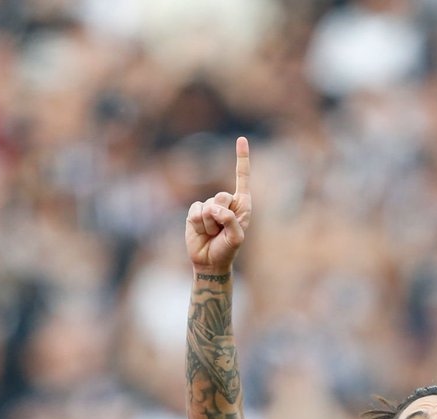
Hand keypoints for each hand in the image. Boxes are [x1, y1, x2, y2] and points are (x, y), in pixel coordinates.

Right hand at [186, 136, 251, 272]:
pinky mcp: (195, 212)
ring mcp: (209, 206)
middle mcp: (226, 203)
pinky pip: (195, 212)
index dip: (241, 158)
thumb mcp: (236, 237)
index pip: (242, 178)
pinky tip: (201, 232)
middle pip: (222, 196)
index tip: (241, 139)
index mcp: (242, 205)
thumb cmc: (227, 250)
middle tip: (221, 231)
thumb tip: (215, 208)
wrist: (209, 262)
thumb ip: (230, 220)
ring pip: (208, 207)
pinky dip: (198, 225)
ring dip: (210, 225)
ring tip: (212, 234)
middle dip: (221, 216)